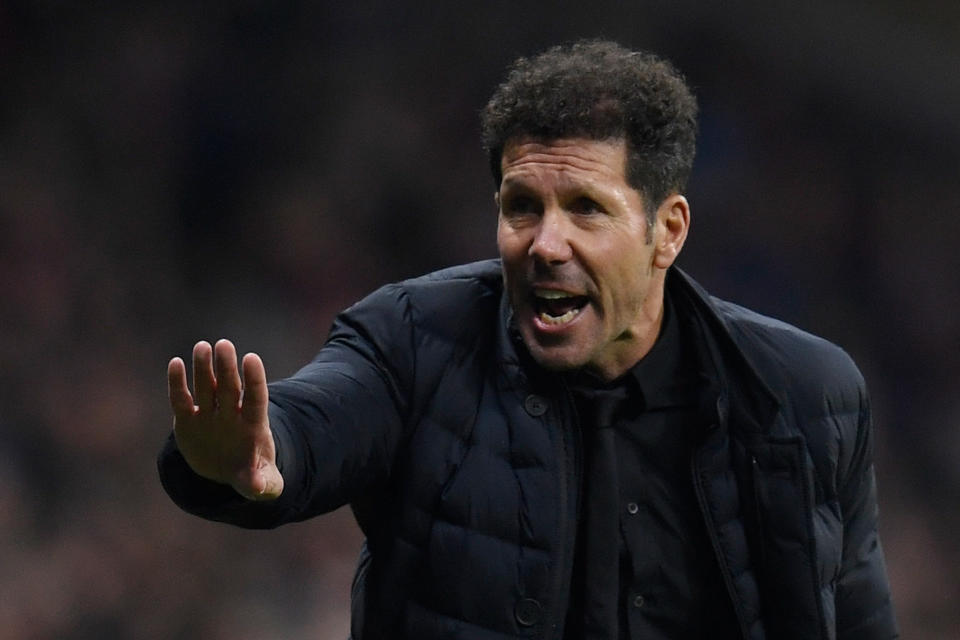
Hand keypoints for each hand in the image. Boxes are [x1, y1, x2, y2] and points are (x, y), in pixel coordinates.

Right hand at [167, 339, 283, 499]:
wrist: (227, 470)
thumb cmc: (250, 472)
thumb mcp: (259, 482)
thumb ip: (262, 483)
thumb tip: (258, 488)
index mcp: (253, 426)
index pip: (256, 398)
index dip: (254, 379)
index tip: (251, 358)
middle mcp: (231, 414)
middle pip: (230, 387)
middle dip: (227, 368)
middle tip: (224, 345)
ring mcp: (210, 415)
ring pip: (207, 387)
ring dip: (204, 368)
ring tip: (202, 346)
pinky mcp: (188, 420)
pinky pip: (181, 400)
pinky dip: (177, 383)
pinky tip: (175, 363)